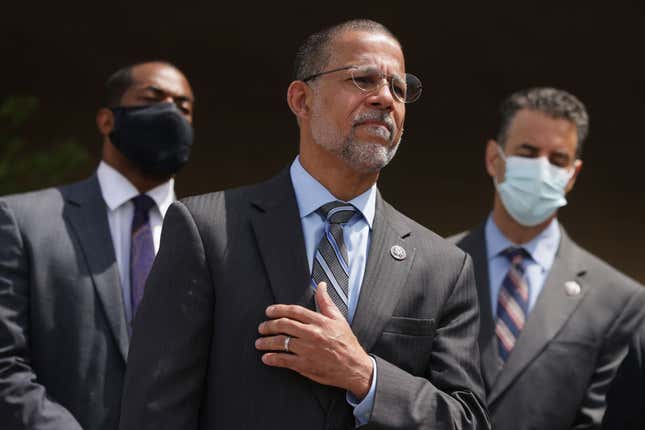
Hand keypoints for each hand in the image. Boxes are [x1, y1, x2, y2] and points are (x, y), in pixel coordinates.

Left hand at [255, 282, 372, 399]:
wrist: (354, 367)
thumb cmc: (347, 343)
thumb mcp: (339, 319)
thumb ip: (326, 302)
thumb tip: (321, 285)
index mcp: (320, 321)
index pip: (294, 311)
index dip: (278, 309)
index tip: (269, 311)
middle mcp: (312, 334)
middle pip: (284, 325)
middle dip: (269, 325)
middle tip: (262, 327)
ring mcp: (307, 350)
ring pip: (281, 343)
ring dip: (266, 342)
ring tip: (259, 342)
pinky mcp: (305, 365)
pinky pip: (284, 360)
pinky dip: (272, 358)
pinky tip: (266, 357)